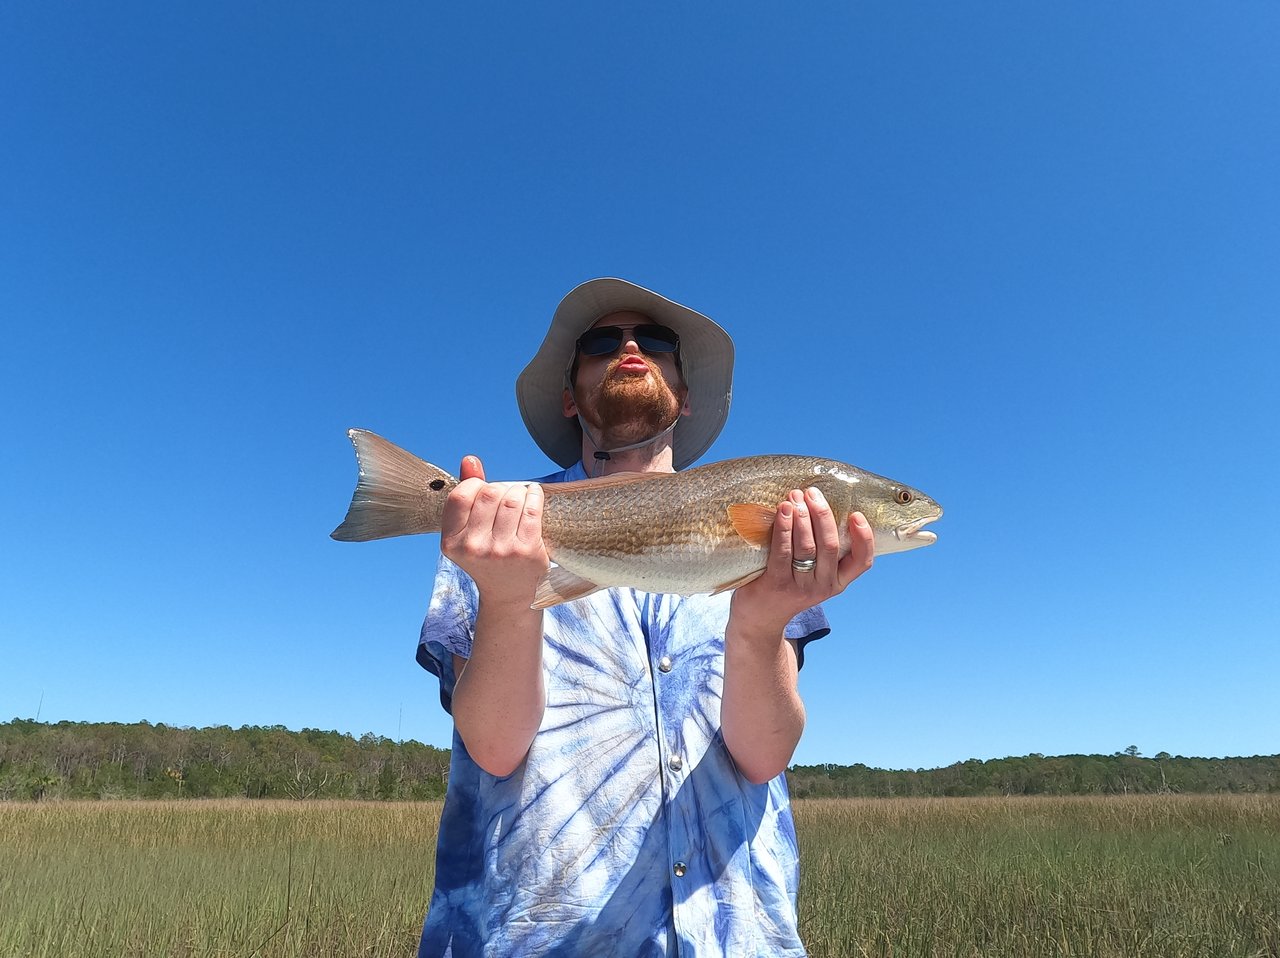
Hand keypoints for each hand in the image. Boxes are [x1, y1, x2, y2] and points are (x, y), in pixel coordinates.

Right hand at [440, 456, 548, 606]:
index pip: (461, 495)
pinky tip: (534, 496)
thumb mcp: (469, 532)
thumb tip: (469, 459)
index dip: (476, 485)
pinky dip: (535, 495)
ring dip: (520, 490)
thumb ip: (467, 495)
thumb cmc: (488, 557)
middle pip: (489, 493)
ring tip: (522, 495)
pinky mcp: (525, 550)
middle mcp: (473, 547)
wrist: (509, 594)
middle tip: (507, 495)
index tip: (486, 491)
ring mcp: (500, 550)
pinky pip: (531, 509)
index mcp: (451, 542)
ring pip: (512, 498)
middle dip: (500, 488)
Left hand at [730, 487, 874, 636]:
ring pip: (807, 547)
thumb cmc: (788, 585)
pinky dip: (784, 528)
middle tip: (813, 493)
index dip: (864, 538)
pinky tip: (783, 511)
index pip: (862, 562)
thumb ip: (822, 549)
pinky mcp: (777, 585)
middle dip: (823, 514)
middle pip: (830, 545)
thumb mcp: (813, 573)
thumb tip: (819, 505)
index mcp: (838, 581)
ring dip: (802, 517)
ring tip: (795, 496)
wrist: (759, 619)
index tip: (857, 514)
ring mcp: (801, 587)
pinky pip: (783, 552)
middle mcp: (824, 586)